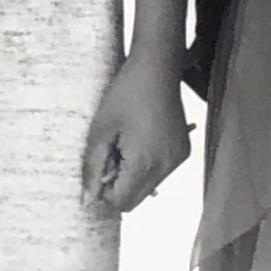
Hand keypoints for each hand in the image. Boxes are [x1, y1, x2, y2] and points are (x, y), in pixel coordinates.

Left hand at [81, 54, 189, 213]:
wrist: (157, 68)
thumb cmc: (124, 94)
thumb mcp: (101, 130)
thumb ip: (93, 167)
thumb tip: (87, 201)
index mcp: (144, 164)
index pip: (121, 203)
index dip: (103, 192)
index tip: (97, 168)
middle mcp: (166, 168)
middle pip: (136, 199)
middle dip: (118, 186)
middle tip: (108, 156)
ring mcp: (178, 161)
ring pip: (149, 187)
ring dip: (132, 176)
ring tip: (123, 146)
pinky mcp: (183, 152)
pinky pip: (161, 172)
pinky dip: (147, 166)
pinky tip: (139, 141)